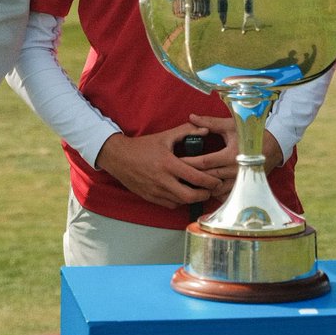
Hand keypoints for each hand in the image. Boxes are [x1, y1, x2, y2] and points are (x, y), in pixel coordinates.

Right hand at [94, 123, 219, 208]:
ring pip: (180, 202)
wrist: (118, 157)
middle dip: (204, 195)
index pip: (195, 177)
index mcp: (168, 164)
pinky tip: (183, 194)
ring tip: (199, 192)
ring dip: (192, 199)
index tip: (217, 181)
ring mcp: (155, 191)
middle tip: (210, 190)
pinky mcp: (150, 197)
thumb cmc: (143, 146)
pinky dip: (179, 201)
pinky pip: (170, 204)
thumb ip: (186, 131)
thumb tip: (205, 130)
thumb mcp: (165, 136)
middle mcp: (163, 180)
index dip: (210, 182)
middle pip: (190, 196)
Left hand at [185, 113, 283, 198]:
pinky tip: (204, 191)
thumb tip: (191, 117)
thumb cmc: (251, 133)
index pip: (205, 162)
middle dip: (191, 177)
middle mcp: (235, 170)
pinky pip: (226, 195)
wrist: (273, 145)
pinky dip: (214, 194)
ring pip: (216, 190)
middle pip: (208, 178)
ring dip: (202, 188)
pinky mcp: (243, 186)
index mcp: (231, 154)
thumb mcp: (230, 126)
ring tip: (187, 184)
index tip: (176, 161)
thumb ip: (209, 123)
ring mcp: (240, 180)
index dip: (189, 162)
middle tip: (176, 175)